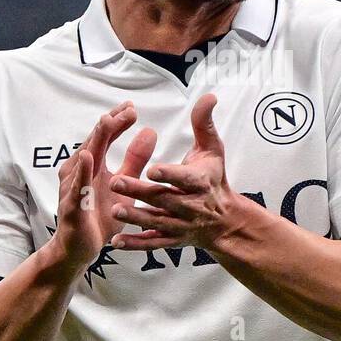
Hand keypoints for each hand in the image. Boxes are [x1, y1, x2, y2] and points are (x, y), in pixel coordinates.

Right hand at [53, 100, 156, 268]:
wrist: (79, 248)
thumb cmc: (99, 214)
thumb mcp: (124, 184)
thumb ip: (134, 160)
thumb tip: (149, 131)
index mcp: (92, 165)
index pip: (104, 137)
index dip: (117, 121)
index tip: (132, 107)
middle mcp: (79, 171)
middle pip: (95, 142)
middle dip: (110, 124)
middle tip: (127, 109)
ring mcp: (73, 188)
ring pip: (83, 160)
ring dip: (95, 140)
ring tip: (107, 122)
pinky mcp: (72, 207)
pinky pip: (78, 188)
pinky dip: (82, 172)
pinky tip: (89, 158)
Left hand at [107, 93, 236, 251]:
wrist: (226, 221)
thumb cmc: (215, 179)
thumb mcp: (214, 150)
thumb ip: (204, 124)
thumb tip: (209, 95)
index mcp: (200, 183)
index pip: (184, 178)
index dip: (169, 174)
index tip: (152, 168)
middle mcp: (191, 206)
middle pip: (164, 199)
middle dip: (140, 192)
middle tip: (115, 182)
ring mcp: (181, 226)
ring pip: (156, 222)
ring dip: (135, 218)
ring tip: (114, 210)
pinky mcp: (172, 240)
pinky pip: (153, 244)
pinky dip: (135, 245)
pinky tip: (116, 241)